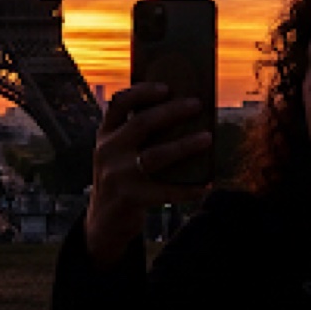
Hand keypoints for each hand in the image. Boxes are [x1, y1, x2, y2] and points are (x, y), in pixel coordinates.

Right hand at [85, 83, 212, 267]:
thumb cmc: (122, 179)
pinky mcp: (128, 197)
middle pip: (141, 124)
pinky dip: (187, 188)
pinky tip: (206, 184)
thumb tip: (182, 116)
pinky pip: (163, 191)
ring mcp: (116, 175)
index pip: (120, 103)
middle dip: (172, 112)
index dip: (143, 92)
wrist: (103, 222)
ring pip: (154, 156)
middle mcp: (107, 150)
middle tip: (197, 105)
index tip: (167, 87)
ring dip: (184, 145)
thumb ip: (138, 136)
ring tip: (207, 138)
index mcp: (105, 134)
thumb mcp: (119, 153)